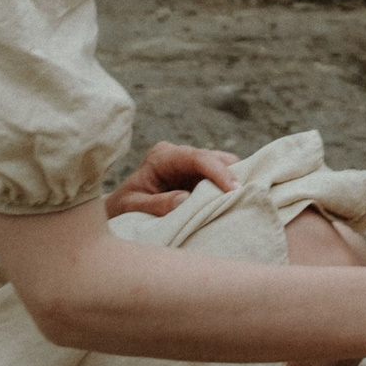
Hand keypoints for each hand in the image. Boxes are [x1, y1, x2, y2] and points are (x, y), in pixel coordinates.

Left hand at [106, 141, 239, 220]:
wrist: (118, 210)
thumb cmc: (122, 208)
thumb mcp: (133, 207)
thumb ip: (157, 204)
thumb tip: (185, 199)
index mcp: (162, 156)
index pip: (197, 157)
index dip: (218, 171)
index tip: (233, 189)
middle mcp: (179, 155)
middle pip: (214, 157)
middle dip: (231, 173)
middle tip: (247, 194)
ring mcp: (189, 164)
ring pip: (221, 164)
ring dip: (232, 179)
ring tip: (244, 198)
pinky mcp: (197, 176)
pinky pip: (219, 176)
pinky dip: (228, 186)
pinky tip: (237, 198)